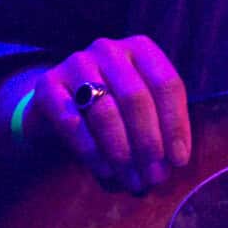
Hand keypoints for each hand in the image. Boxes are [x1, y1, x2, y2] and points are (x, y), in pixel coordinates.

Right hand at [32, 35, 192, 192]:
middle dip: (148, 143)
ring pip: (105, 111)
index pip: (167, 84)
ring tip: (132, 180)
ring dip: (122, 152)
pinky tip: (105, 171)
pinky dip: (91, 150)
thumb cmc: (112, 105)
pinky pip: (71, 121)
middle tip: (154, 177)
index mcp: (141, 48)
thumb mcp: (141, 108)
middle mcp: (109, 49)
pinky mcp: (47, 85)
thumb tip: (175, 161)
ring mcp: (76, 64)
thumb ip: (160, 128)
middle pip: (136, 98)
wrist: (59, 102)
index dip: (176, 124)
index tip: (179, 160)